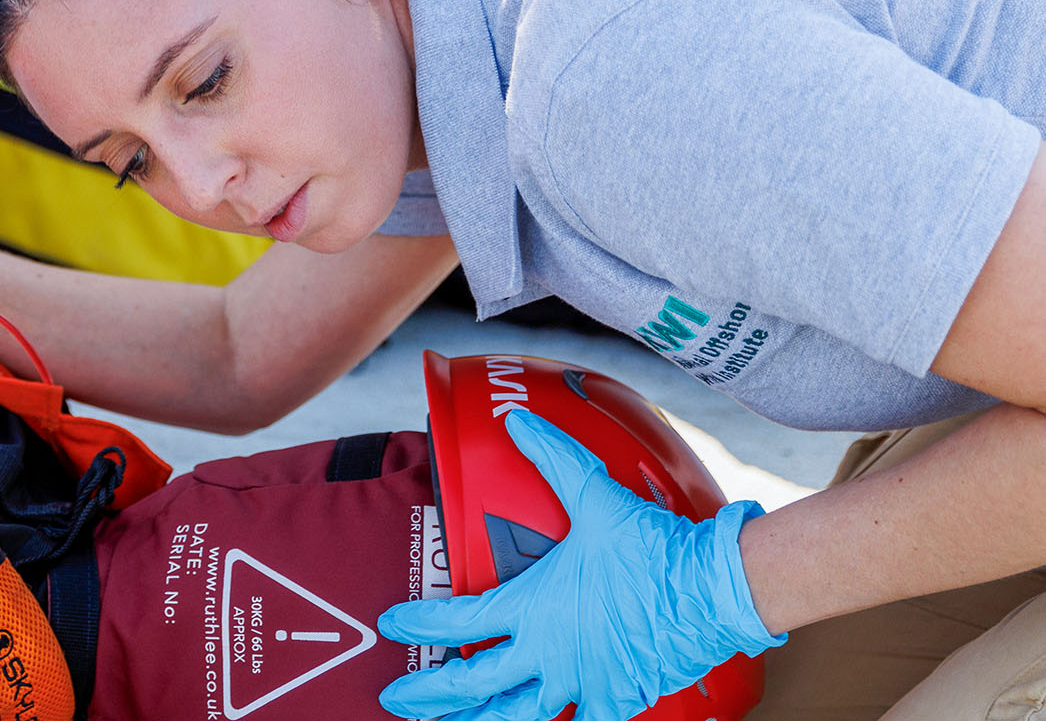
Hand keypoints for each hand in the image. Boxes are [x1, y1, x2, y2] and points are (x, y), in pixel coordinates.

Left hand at [376, 410, 784, 720]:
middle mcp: (550, 653)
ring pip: (518, 716)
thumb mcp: (596, 498)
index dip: (419, 622)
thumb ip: (553, 458)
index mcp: (534, 608)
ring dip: (479, 720)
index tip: (393, 622)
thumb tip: (520, 420)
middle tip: (396, 698)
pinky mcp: (617, 698)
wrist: (715, 589)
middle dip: (430, 693)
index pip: (457, 622)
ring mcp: (582, 681)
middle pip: (474, 684)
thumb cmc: (655, 550)